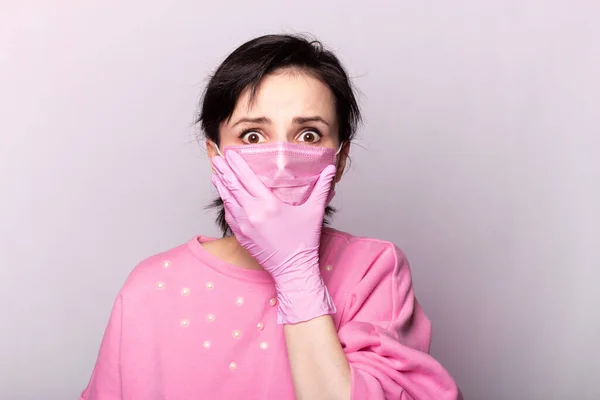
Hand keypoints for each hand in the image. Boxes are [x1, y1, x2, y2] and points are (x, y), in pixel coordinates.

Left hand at [211, 151, 336, 323]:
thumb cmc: (303, 242)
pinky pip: (229, 216)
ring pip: (228, 201)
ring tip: (216, 174)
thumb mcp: (314, 212)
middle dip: (224, 171)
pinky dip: (226, 204)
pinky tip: (224, 197)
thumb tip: (331, 170)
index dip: (237, 164)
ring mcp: (244, 225)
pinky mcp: (241, 236)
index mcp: (269, 204)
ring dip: (221, 185)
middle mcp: (253, 213)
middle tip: (217, 158)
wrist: (293, 270)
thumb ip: (321, 188)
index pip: (247, 178)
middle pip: (233, 186)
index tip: (230, 153)